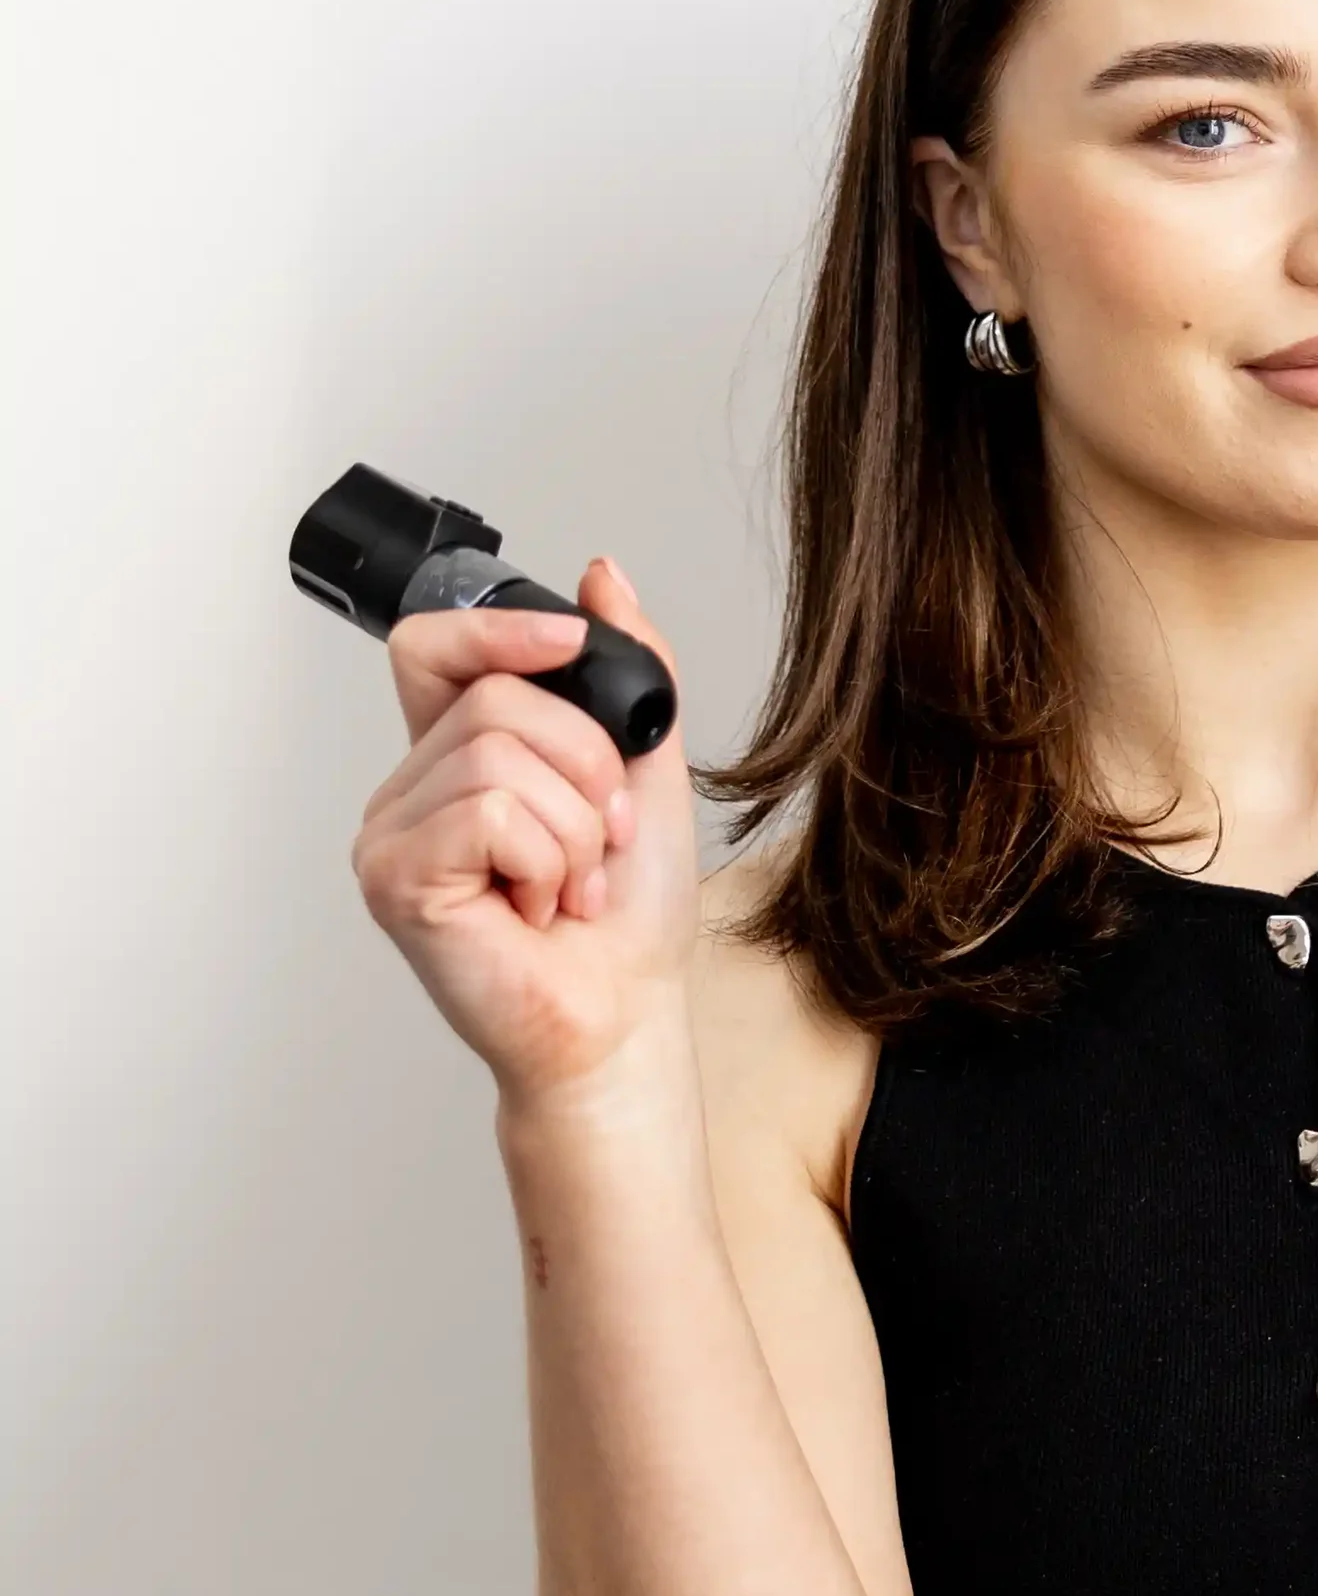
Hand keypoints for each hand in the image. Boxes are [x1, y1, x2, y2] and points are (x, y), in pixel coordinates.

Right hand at [350, 555, 700, 1104]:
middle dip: (585, 767)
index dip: (499, 628)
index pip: (434, 647)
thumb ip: (629, 674)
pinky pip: (487, 812)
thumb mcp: (647, 772)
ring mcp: (393, 836)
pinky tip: (541, 909)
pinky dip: (547, 859)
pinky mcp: (396, 880)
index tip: (574, 642)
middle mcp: (413, 792)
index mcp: (458, 758)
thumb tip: (603, 574)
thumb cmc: (628, 922)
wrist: (624, 1020)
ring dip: (574, 828)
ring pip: (497, 754)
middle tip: (600, 842)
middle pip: (494, 698)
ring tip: (571, 886)